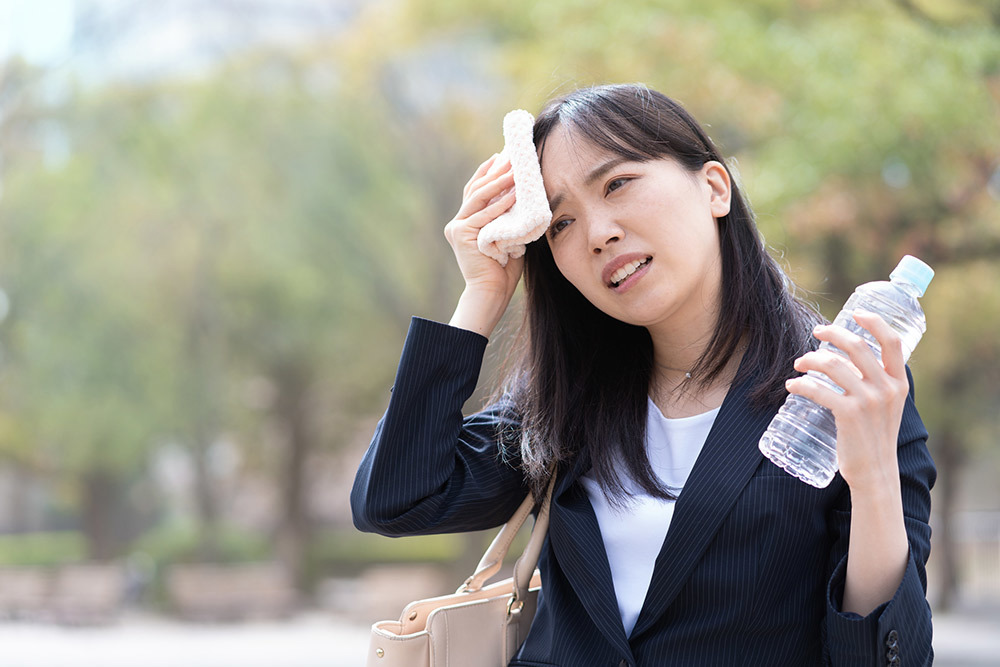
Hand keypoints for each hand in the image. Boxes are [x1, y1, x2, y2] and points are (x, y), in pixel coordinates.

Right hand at [443, 154, 524, 336]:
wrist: (491, 292)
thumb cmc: (503, 269)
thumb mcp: (507, 234)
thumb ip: (508, 216)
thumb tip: (522, 192)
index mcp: (466, 223)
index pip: (476, 191)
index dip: (487, 172)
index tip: (501, 156)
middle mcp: (458, 223)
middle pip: (477, 190)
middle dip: (495, 171)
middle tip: (510, 155)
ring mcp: (457, 228)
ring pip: (479, 198)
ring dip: (499, 182)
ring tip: (515, 169)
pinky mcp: (460, 235)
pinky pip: (484, 215)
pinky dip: (500, 204)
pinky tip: (514, 193)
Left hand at [785, 311, 909, 492]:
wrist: (875, 472)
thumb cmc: (874, 437)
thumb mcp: (887, 406)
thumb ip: (877, 383)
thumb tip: (852, 360)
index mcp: (899, 382)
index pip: (892, 342)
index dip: (874, 322)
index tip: (855, 313)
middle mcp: (886, 388)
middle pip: (856, 346)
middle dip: (831, 334)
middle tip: (816, 333)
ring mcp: (868, 401)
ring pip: (833, 365)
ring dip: (810, 359)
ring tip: (798, 363)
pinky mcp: (848, 414)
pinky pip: (819, 389)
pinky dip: (801, 384)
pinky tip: (792, 385)